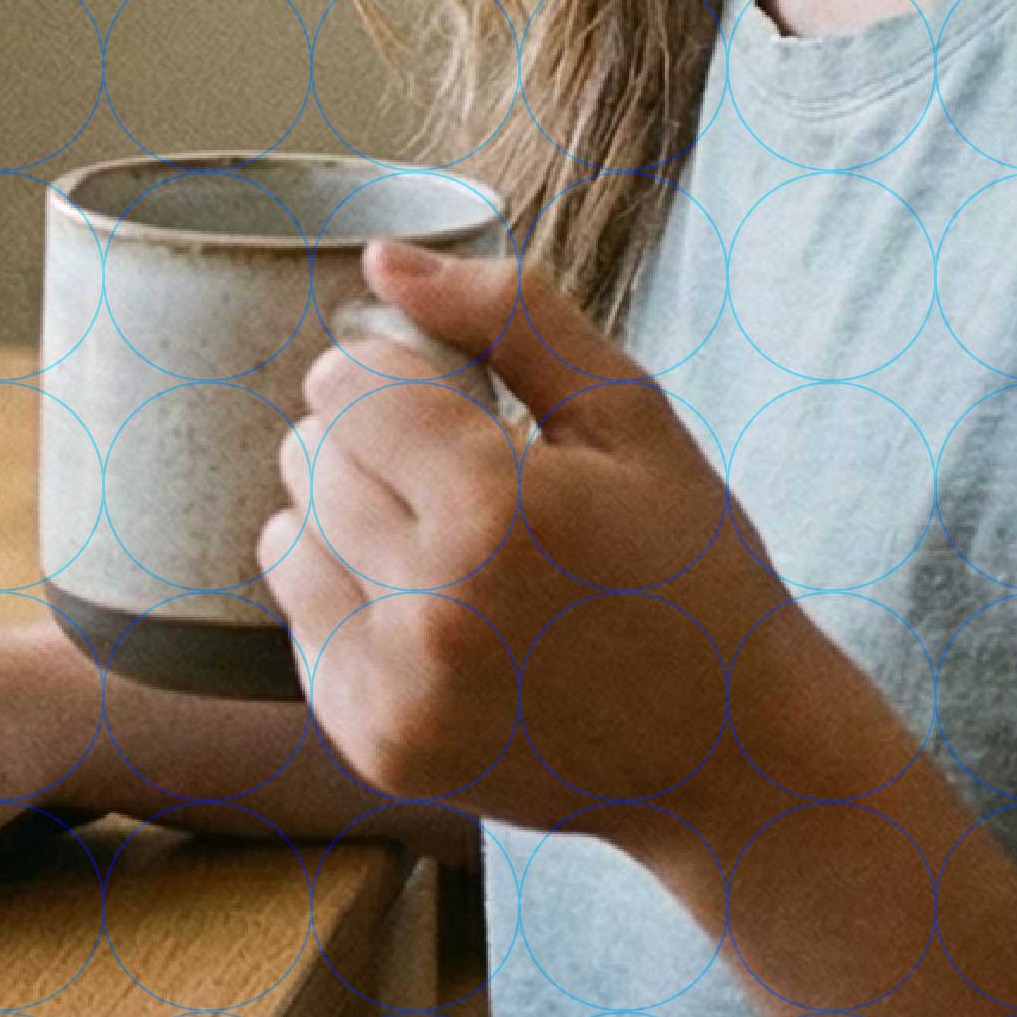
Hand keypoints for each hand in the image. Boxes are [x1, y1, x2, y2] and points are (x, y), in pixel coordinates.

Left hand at [260, 237, 819, 850]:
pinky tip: (439, 615)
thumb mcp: (632, 418)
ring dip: (343, 524)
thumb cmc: (691, 568)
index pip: (345, 386)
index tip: (453, 402)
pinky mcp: (378, 748)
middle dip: (371, 445)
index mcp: (493, 514)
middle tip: (459, 474)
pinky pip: (303, 631)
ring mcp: (397, 694)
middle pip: (307, 459)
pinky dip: (352, 607)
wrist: (732, 756)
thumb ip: (510, 317)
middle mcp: (428, 614)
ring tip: (442, 541)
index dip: (395, 376)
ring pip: (284, 542)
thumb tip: (381, 260)